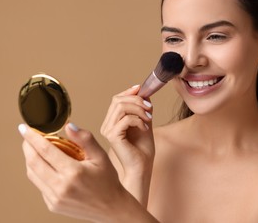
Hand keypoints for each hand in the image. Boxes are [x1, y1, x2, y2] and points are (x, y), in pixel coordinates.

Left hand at [20, 123, 124, 221]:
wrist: (111, 207)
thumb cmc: (107, 181)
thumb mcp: (101, 156)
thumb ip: (85, 139)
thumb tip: (69, 126)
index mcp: (74, 172)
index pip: (45, 150)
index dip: (32, 137)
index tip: (24, 128)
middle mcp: (61, 186)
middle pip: (33, 162)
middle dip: (27, 146)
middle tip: (28, 136)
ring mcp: (55, 198)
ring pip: (32, 174)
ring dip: (30, 159)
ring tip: (36, 149)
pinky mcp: (53, 205)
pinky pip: (39, 185)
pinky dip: (39, 172)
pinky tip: (47, 166)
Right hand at [100, 85, 154, 205]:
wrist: (142, 167)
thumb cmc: (143, 149)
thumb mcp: (144, 122)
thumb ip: (142, 109)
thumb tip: (143, 92)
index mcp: (112, 121)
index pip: (117, 99)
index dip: (129, 92)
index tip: (142, 89)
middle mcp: (107, 125)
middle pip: (117, 100)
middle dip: (136, 100)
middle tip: (149, 107)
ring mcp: (108, 130)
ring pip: (121, 107)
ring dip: (139, 109)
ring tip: (149, 118)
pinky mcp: (113, 136)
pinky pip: (125, 119)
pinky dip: (138, 120)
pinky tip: (145, 127)